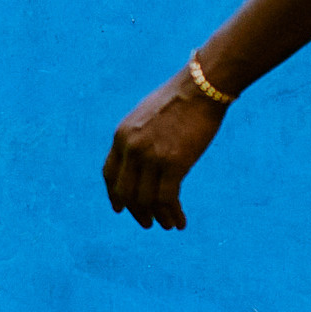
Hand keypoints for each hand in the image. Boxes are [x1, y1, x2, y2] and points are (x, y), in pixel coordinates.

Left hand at [103, 69, 225, 229]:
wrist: (201, 87)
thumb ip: (138, 137)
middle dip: (136, 212)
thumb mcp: (146, 115)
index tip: (120, 208)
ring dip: (157, 217)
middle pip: (126, 193)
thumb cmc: (180, 98)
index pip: (109, 174)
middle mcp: (131, 148)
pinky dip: (172, 214)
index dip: (114, 195)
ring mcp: (151, 156)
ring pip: (147, 200)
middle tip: (147, 222)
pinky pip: (168, 199)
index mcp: (122, 135)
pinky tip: (180, 222)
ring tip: (167, 225)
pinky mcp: (174, 163)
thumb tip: (140, 160)